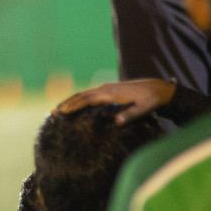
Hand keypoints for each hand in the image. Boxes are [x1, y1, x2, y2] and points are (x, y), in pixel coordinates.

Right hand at [56, 78, 175, 123]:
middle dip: (66, 103)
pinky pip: (90, 95)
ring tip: (59, 109)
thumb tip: (116, 122)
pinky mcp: (109, 91)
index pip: (87, 99)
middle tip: (52, 112)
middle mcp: (105, 88)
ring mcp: (106, 88)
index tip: (61, 112)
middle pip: (81, 95)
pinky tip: (76, 106)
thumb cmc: (151, 100)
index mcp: (110, 93)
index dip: (73, 105)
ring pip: (84, 94)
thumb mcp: (143, 109)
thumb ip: (130, 115)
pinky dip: (79, 100)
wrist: (158, 88)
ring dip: (71, 101)